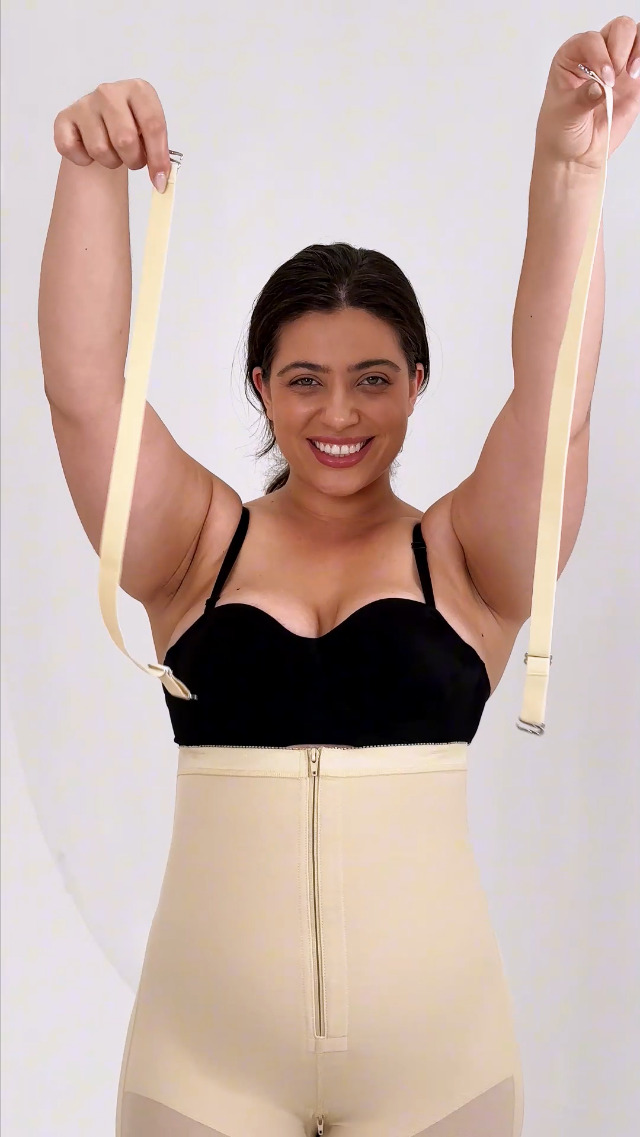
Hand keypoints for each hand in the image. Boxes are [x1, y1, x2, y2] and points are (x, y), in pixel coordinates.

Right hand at [53, 78, 171, 192]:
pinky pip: (71, 149)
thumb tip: (161, 180)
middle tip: (133, 160)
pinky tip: (89, 151)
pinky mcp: (64, 118)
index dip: (158, 157)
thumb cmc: (132, 129)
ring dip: (109, 162)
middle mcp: (109, 92)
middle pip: (125, 139)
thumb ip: (159, 154)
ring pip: (100, 149)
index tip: (159, 180)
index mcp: (138, 90)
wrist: (102, 124)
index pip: (153, 124)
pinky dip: (83, 160)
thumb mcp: (150, 135)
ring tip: (112, 153)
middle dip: (133, 160)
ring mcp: (85, 103)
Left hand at [534, 15, 639, 169]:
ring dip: (637, 50)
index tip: (604, 80)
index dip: (601, 55)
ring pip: (635, 36)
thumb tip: (599, 87)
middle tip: (614, 78)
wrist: (574, 154)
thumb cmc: (561, 132)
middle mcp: (595, 56)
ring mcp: (616, 66)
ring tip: (629, 75)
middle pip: (619, 29)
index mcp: (571, 57)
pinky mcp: (632, 81)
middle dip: (621, 49)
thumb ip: (582, 99)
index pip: (590, 40)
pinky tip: (636, 76)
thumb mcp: (565, 116)